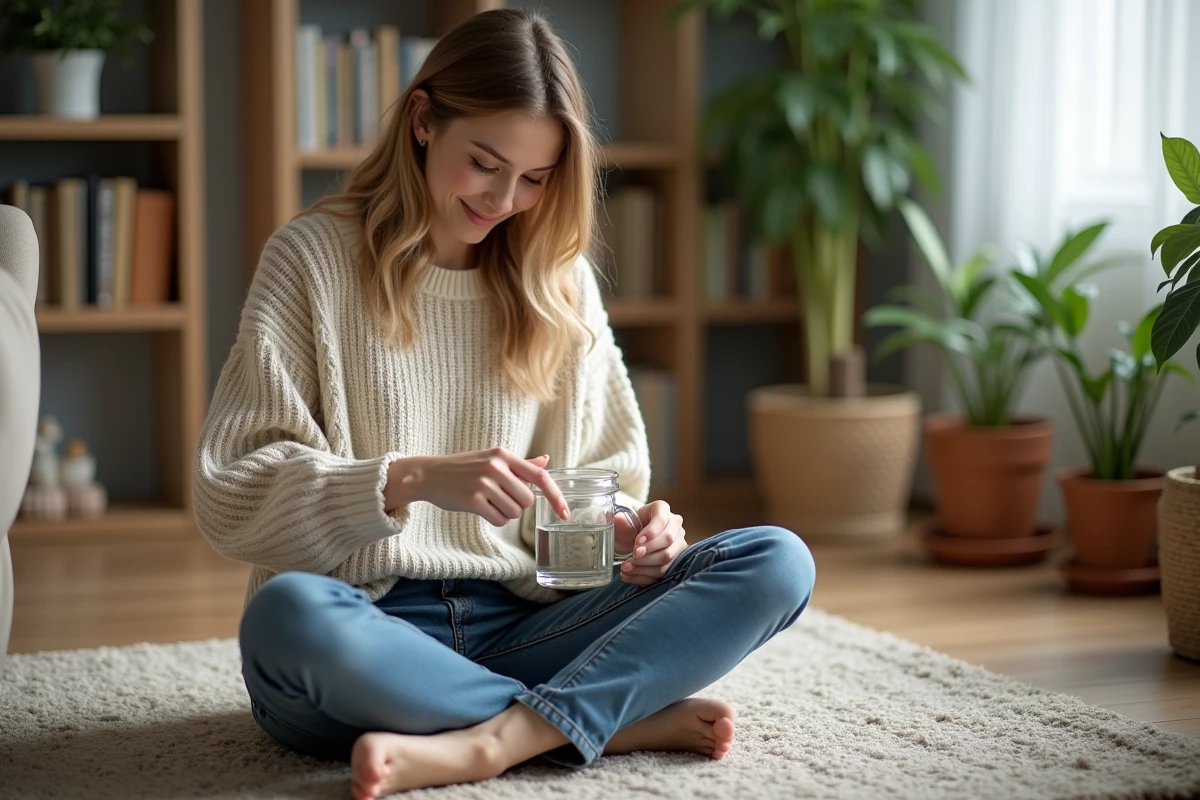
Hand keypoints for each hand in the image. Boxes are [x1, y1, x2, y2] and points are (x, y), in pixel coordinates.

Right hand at [384, 449, 569, 526]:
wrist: (428, 474)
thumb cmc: (463, 468)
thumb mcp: (492, 459)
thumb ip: (521, 464)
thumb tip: (546, 461)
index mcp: (504, 456)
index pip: (541, 477)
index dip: (556, 497)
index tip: (566, 513)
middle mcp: (496, 467)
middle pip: (527, 500)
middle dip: (517, 504)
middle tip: (498, 497)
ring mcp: (484, 483)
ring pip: (514, 512)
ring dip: (504, 512)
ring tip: (487, 501)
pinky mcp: (473, 500)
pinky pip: (499, 519)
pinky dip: (494, 519)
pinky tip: (481, 509)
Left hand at [613, 500, 686, 584]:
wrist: (633, 543)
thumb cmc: (630, 530)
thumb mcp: (623, 525)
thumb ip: (621, 523)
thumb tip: (618, 520)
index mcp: (662, 509)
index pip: (661, 518)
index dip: (650, 532)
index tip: (637, 542)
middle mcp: (675, 525)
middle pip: (668, 538)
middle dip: (649, 549)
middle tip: (634, 555)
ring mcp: (678, 543)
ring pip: (668, 556)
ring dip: (645, 564)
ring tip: (627, 567)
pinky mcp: (676, 560)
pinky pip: (664, 571)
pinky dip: (645, 575)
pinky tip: (630, 575)